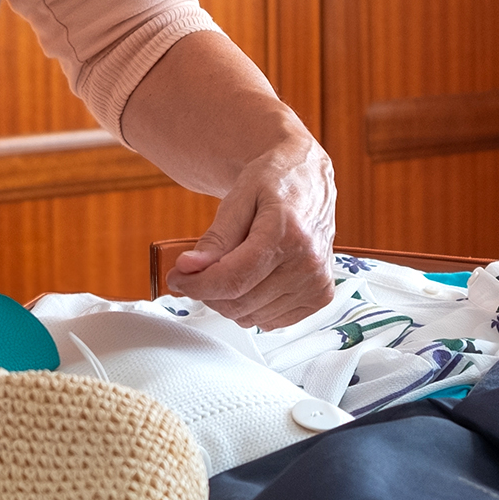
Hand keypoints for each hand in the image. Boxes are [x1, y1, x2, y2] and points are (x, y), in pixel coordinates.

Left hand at [164, 138, 337, 328]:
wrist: (308, 178)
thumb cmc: (276, 182)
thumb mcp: (238, 198)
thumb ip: (215, 238)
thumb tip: (189, 268)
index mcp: (289, 234)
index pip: (234, 279)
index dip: (198, 285)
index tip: (177, 278)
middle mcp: (309, 263)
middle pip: (241, 303)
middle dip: (208, 292)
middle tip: (196, 272)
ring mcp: (317, 283)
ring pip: (253, 317)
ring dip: (229, 301)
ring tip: (229, 269)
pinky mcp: (321, 296)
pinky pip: (271, 321)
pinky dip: (252, 308)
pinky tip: (251, 281)